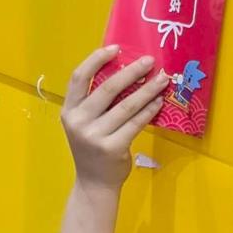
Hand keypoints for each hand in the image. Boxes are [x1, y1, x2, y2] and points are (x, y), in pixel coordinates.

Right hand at [61, 47, 166, 193]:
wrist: (94, 183)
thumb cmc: (93, 148)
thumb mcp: (85, 123)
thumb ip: (96, 102)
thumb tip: (126, 71)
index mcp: (69, 111)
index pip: (78, 78)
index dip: (96, 60)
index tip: (116, 48)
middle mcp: (79, 122)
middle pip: (107, 88)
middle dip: (132, 71)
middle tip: (150, 61)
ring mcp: (94, 136)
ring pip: (127, 105)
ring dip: (148, 90)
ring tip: (163, 79)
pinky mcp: (112, 148)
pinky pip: (136, 123)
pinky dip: (149, 110)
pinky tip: (159, 102)